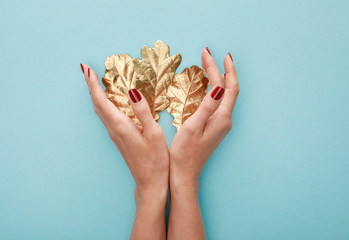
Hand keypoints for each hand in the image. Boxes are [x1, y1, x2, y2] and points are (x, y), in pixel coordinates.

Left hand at [81, 64, 168, 239]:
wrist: (150, 182)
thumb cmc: (156, 160)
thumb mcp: (155, 134)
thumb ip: (143, 112)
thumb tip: (133, 91)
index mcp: (121, 126)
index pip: (102, 100)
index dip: (93, 84)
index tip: (86, 69)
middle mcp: (114, 129)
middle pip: (97, 104)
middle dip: (90, 86)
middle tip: (86, 70)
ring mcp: (115, 135)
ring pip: (100, 110)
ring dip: (95, 94)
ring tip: (94, 81)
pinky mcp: (119, 138)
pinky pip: (106, 116)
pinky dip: (103, 104)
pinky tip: (107, 101)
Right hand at [167, 48, 238, 239]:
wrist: (185, 174)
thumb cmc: (184, 153)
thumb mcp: (192, 127)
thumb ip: (207, 107)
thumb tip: (219, 88)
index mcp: (221, 118)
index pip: (227, 87)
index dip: (221, 69)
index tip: (212, 54)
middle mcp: (225, 120)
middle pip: (228, 89)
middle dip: (221, 69)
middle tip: (209, 54)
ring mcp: (222, 124)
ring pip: (225, 95)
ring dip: (219, 78)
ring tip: (210, 65)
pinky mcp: (216, 127)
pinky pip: (219, 102)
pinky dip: (215, 89)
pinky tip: (208, 86)